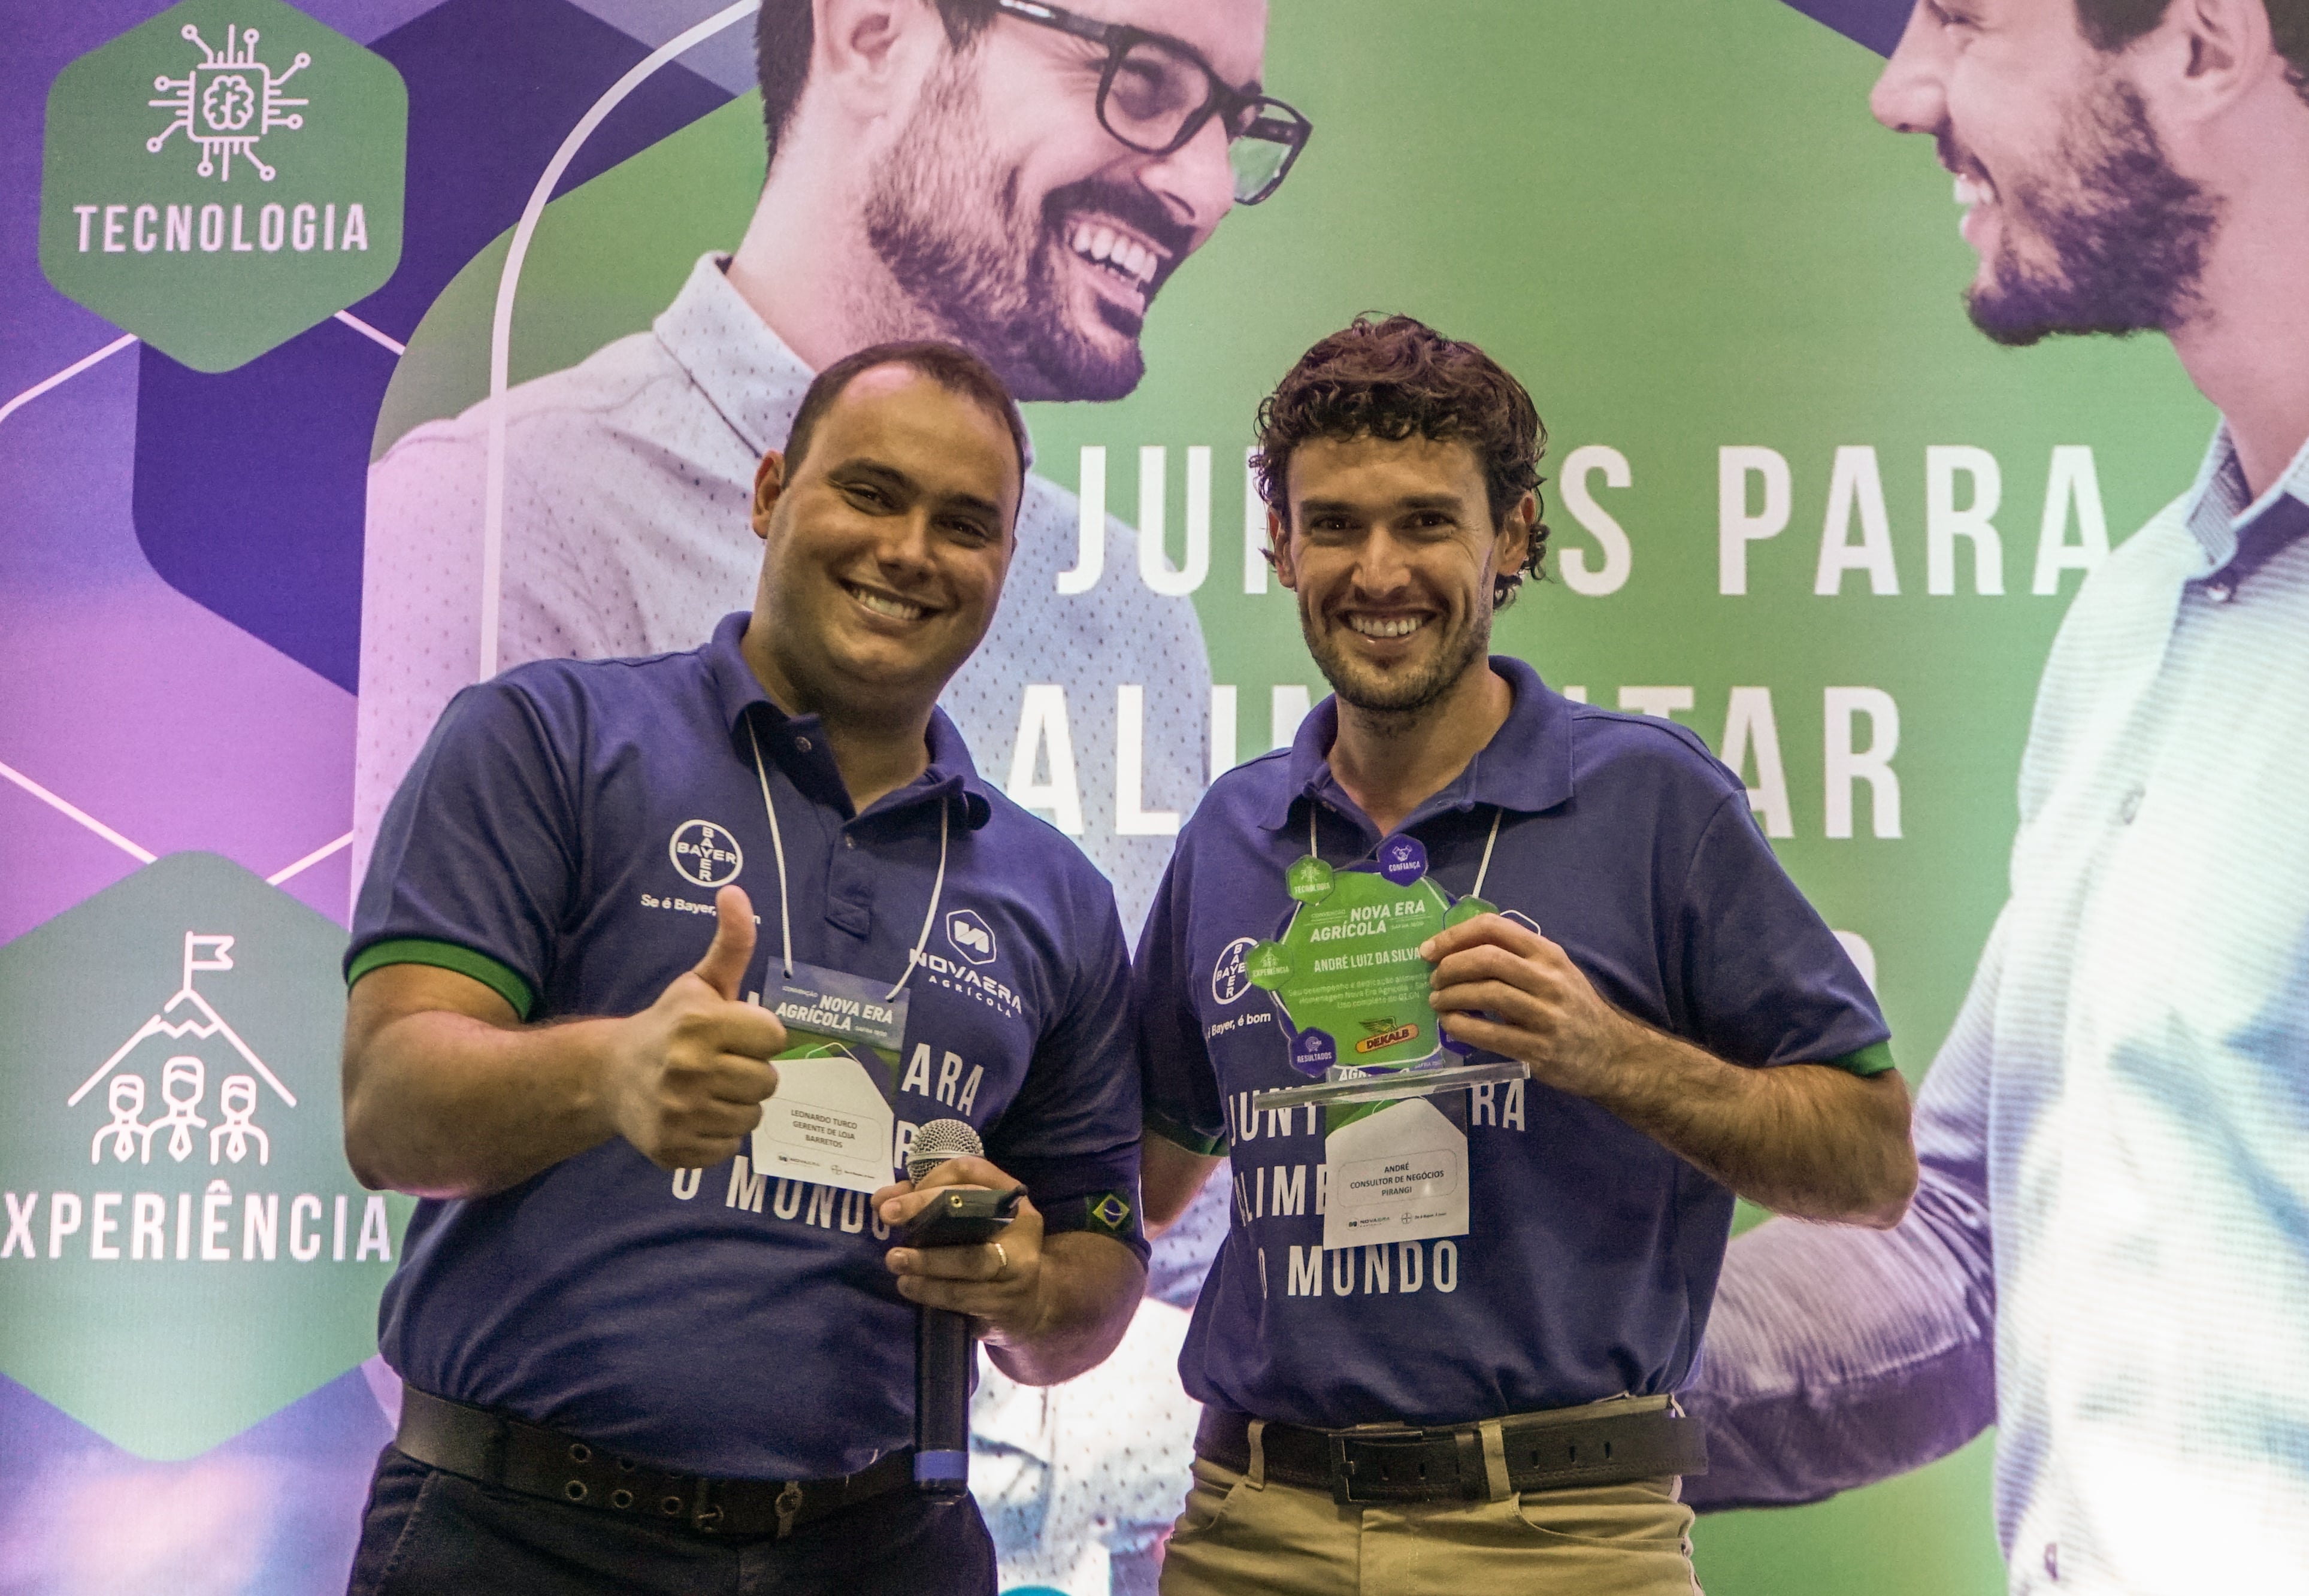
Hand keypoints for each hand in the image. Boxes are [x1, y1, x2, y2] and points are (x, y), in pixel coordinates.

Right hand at [600, 885, 784, 1167]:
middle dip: (751, 1070)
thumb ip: (731, 943)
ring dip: (737, 1103)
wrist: (609, 1076)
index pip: (774, 1036)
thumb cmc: (668, 1025)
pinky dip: (718, 1134)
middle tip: (720, 1064)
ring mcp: (679, 1113)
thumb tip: (734, 891)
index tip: (734, 1034)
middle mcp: (689, 1069)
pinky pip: (729, 1147)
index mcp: (700, 1024)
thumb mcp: (700, 983)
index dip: (759, 1035)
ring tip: (708, 1089)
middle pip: (768, 1080)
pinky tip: (695, 1115)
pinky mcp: (673, 1149)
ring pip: (752, 1116)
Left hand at [875, 1155, 1045, 1342]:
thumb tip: (883, 1201)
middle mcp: (1020, 1224)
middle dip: (925, 1208)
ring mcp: (1018, 1264)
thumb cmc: (987, 1251)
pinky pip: (965, 1295)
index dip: (931, 1179)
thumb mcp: (966, 1223)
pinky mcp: (1007, 1300)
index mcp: (1009, 1196)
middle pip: (973, 1208)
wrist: (1030, 1302)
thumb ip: (925, 1205)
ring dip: (926, 1260)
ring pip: (970, 1259)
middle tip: (887, 1215)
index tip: (898, 1198)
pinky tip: (909, 1286)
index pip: (971, 1171)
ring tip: (895, 1260)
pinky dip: (932, 1291)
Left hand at [1421, 913, 1633, 1099]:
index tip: (1430, 949)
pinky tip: (1450, 1024)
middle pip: (1487, 959)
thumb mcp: (1555, 972)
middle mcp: (1549, 980)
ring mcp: (1545, 1016)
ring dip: (1451, 996)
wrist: (1613, 1054)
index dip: (1455, 935)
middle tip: (1434, 978)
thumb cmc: (1574, 1008)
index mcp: (1548, 954)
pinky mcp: (1538, 1050)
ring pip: (1487, 994)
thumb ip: (1516, 958)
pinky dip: (1462, 1027)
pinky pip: (1490, 1034)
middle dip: (1450, 967)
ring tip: (1437, 1001)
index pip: (1495, 928)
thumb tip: (1457, 950)